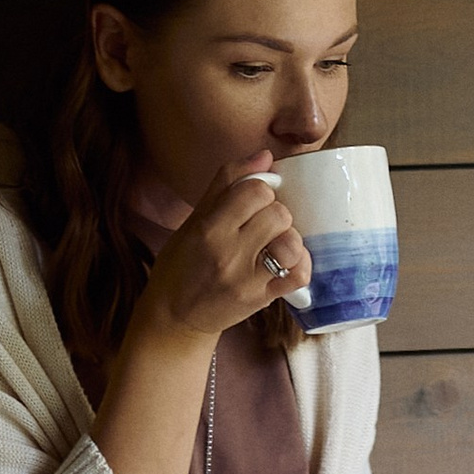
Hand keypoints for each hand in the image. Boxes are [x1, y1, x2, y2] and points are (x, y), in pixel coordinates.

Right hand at [137, 165, 309, 341]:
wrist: (173, 318)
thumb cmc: (182, 264)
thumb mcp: (194, 219)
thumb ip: (227, 183)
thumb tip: (265, 155)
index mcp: (208, 229)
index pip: (256, 190)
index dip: (261, 189)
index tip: (253, 199)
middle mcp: (228, 254)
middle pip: (278, 214)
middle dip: (275, 212)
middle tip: (261, 223)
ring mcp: (247, 280)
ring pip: (292, 242)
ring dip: (288, 237)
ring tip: (274, 242)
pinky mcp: (261, 300)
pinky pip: (299, 275)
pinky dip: (301, 263)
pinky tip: (287, 260)